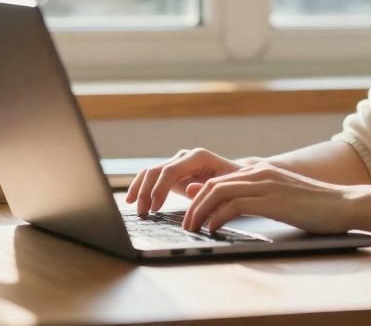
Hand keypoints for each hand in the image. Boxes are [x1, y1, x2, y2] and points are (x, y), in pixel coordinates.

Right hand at [125, 148, 247, 216]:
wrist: (239, 179)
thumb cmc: (236, 186)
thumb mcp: (229, 190)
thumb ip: (210, 190)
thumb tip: (188, 188)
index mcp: (198, 157)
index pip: (171, 169)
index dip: (160, 189)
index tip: (155, 208)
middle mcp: (185, 156)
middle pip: (157, 170)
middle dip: (146, 192)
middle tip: (143, 214)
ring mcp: (177, 163)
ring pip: (151, 172)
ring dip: (140, 191)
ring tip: (138, 211)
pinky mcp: (173, 172)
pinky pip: (151, 177)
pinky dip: (140, 187)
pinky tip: (131, 201)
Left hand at [182, 162, 360, 234]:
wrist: (344, 204)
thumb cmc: (316, 207)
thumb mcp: (282, 198)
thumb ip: (258, 198)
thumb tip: (231, 208)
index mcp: (262, 170)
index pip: (220, 179)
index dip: (200, 197)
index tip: (191, 214)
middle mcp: (260, 172)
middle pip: (213, 184)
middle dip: (194, 205)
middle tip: (186, 225)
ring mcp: (266, 184)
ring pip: (218, 192)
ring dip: (200, 212)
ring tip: (193, 229)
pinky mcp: (272, 200)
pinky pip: (234, 205)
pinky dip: (218, 217)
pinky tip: (213, 229)